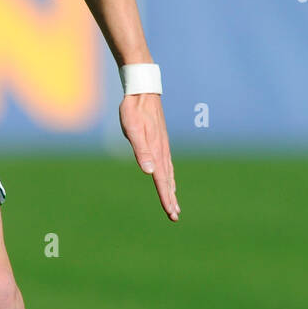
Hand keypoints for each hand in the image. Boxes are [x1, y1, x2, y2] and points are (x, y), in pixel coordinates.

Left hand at [119, 93, 179, 220]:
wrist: (142, 92)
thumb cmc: (133, 111)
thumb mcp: (133, 129)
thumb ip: (140, 150)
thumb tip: (149, 171)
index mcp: (156, 152)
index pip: (161, 180)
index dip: (166, 197)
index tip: (171, 213)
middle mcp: (162, 152)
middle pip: (167, 180)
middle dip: (170, 199)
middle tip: (174, 216)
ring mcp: (162, 147)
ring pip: (168, 174)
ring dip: (170, 190)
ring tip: (174, 204)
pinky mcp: (160, 142)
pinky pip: (167, 165)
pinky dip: (169, 177)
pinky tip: (168, 180)